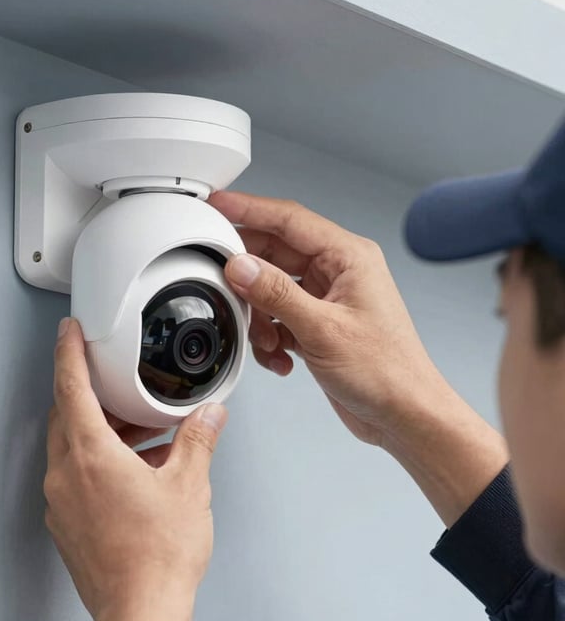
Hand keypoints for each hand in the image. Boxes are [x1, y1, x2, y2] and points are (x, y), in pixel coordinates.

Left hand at [44, 318, 227, 620]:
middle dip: (92, 396)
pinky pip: (76, 479)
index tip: (68, 333)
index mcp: (90, 457)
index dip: (68, 354)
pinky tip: (135, 472)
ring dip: (102, 433)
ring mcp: (62, 504)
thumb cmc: (159, 556)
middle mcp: (67, 477)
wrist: (140, 613)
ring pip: (73, 449)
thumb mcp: (189, 486)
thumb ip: (197, 441)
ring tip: (143, 435)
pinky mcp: (67, 526)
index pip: (71, 388)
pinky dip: (98, 463)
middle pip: (68, 417)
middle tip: (118, 386)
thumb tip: (208, 416)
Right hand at [208, 191, 507, 524]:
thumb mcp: (323, 330)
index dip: (248, 208)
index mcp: (348, 257)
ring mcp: (327, 299)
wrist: (403, 415)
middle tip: (224, 287)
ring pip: (271, 290)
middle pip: (274, 254)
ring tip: (268, 341)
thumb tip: (240, 267)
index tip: (216, 205)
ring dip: (260, 317)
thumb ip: (276, 294)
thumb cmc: (386, 372)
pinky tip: (281, 357)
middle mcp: (338, 273)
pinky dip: (271, 338)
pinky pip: (278, 318)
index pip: (289, 220)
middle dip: (249, 279)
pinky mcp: (318, 325)